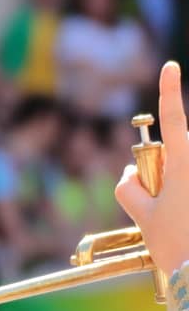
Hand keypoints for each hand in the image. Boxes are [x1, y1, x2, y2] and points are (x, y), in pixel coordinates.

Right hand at [117, 61, 188, 275]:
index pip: (174, 118)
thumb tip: (128, 176)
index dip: (168, 91)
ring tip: (179, 223)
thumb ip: (128, 188)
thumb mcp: (143, 216)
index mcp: (184, 164)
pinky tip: (184, 224)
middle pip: (179, 155)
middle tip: (161, 206)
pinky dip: (182, 204)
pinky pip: (185, 191)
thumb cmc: (175, 244)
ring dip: (178, 192)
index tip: (170, 66)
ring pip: (185, 176)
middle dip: (167, 173)